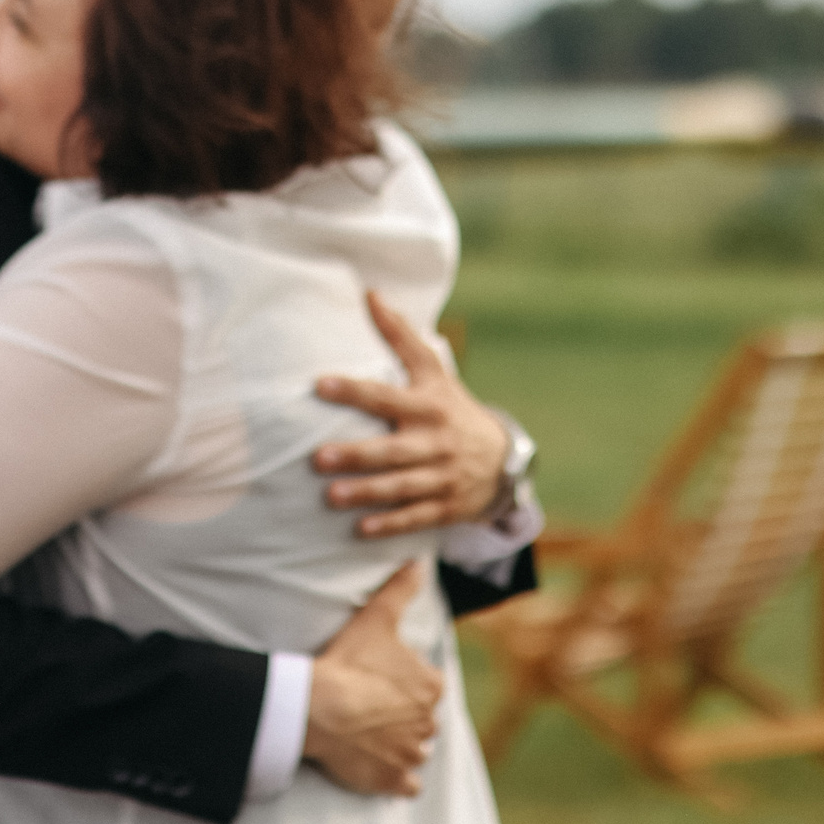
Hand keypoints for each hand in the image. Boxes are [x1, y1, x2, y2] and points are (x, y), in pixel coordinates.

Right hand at [303, 563, 442, 795]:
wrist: (318, 708)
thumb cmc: (347, 661)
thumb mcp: (376, 618)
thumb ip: (401, 590)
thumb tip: (421, 562)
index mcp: (432, 687)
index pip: (427, 686)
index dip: (401, 682)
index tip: (375, 679)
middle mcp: (430, 724)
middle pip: (421, 719)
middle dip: (401, 715)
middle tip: (367, 704)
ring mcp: (412, 755)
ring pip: (415, 750)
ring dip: (399, 745)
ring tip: (367, 732)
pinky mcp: (394, 781)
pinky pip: (405, 784)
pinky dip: (395, 777)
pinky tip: (376, 763)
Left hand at [312, 291, 511, 536]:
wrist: (505, 458)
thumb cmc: (451, 406)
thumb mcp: (433, 371)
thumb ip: (400, 335)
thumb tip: (369, 293)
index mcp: (427, 406)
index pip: (385, 396)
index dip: (353, 390)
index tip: (319, 384)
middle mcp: (434, 443)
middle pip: (392, 450)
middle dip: (357, 455)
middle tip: (318, 458)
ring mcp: (442, 477)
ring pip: (401, 487)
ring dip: (367, 493)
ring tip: (331, 496)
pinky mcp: (446, 507)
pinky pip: (416, 517)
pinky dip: (390, 524)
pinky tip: (360, 529)